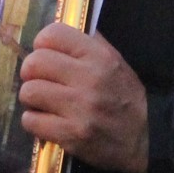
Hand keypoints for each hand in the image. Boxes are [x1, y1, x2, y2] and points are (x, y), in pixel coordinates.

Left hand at [18, 24, 148, 172]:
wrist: (144, 139)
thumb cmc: (127, 99)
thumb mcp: (118, 64)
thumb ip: (92, 46)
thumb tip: (62, 33)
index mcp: (100, 57)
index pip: (53, 35)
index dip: (42, 44)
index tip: (47, 56)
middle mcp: (89, 79)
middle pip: (34, 63)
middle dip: (31, 72)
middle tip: (40, 80)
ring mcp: (79, 108)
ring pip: (29, 91)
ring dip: (32, 98)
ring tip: (44, 102)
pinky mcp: (70, 134)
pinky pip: (30, 120)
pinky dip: (34, 121)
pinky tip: (47, 121)